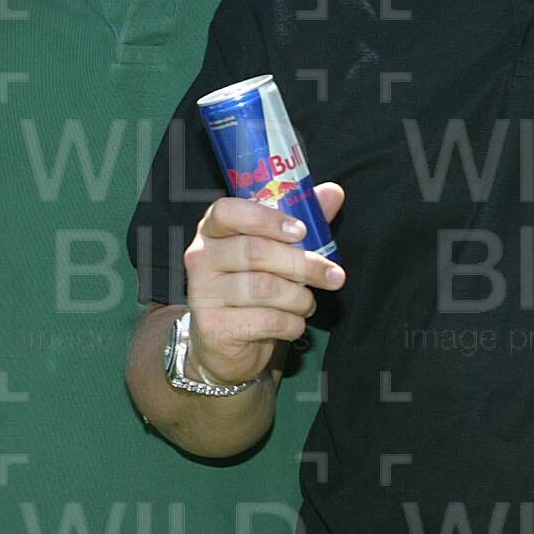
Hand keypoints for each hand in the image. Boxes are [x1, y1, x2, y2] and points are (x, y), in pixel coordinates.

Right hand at [182, 184, 346, 387]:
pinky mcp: (212, 325)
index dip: (266, 219)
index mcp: (212, 230)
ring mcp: (202, 292)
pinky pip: (265, 320)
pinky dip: (292, 324)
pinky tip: (293, 323)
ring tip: (307, 303)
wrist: (224, 342)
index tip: (301, 231)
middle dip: (303, 264)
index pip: (227, 211)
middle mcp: (200, 256)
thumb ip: (300, 222)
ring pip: (264, 288)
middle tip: (334, 276)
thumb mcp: (274, 251)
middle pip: (255, 251)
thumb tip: (333, 191)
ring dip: (300, 298)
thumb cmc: (251, 286)